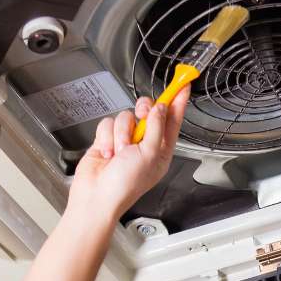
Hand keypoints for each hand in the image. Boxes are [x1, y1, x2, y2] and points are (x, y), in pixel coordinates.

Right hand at [66, 86, 191, 221]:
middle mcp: (145, 144)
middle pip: (149, 111)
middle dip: (143, 111)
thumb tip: (161, 108)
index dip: (178, 100)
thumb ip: (157, 127)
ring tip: (119, 152)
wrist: (96, 197)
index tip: (183, 84)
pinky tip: (107, 153)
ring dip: (121, 133)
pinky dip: (105, 137)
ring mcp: (126, 142)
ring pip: (125, 117)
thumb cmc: (125, 185)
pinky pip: (108, 124)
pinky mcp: (108, 140)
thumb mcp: (150, 154)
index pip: (173, 119)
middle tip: (141, 115)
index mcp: (161, 150)